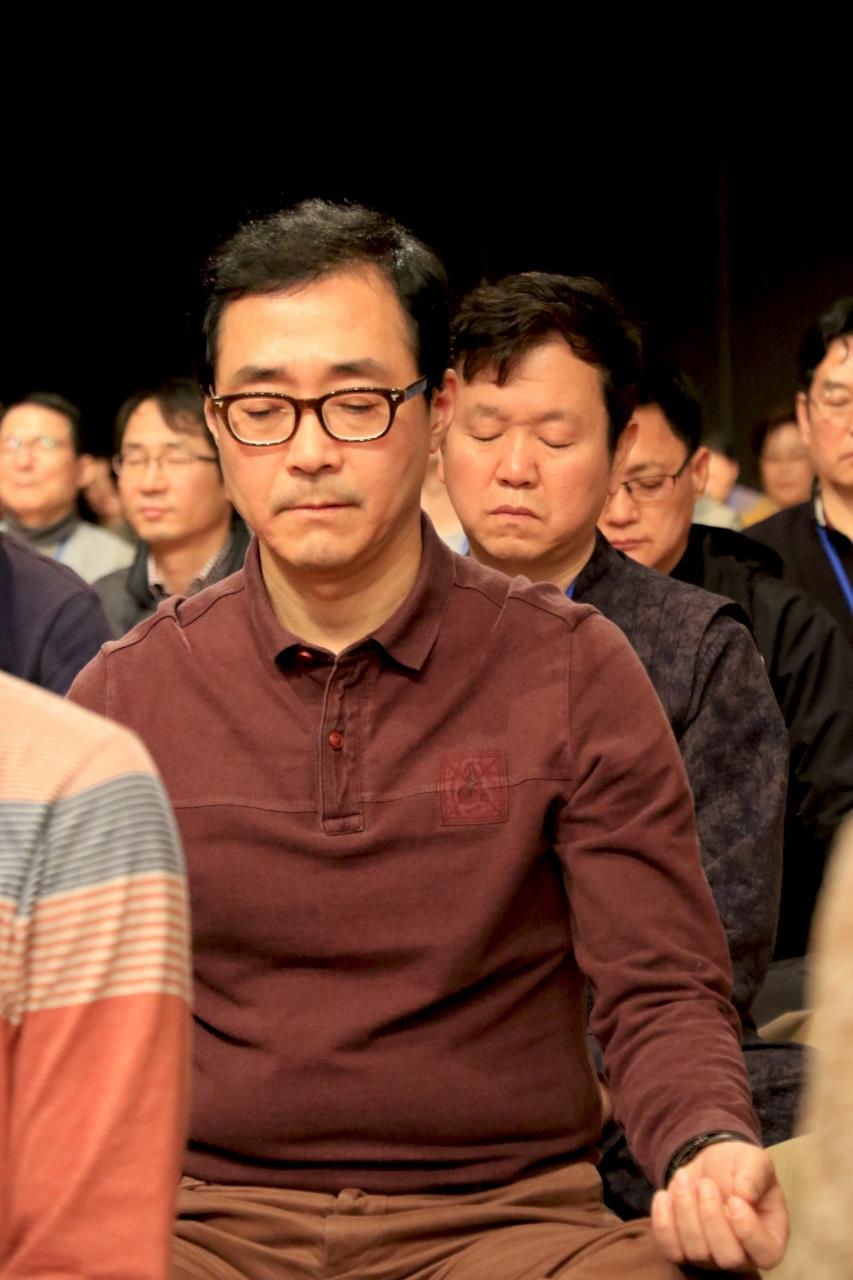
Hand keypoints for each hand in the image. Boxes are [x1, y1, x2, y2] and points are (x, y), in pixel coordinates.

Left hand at [651, 1140, 787, 1271]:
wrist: (710, 1164)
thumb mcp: (754, 1160)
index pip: (766, 1253)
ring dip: (686, 1211)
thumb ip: (754, 1174)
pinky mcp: (682, 1249)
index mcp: (769, 1238)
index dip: (748, 1230)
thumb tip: (744, 1195)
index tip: (734, 1200)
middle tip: (706, 1184)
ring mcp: (710, 1257)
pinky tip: (665, 1196)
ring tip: (685, 1179)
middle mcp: (742, 1256)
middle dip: (711, 1217)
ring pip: (695, 1251)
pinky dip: (663, 1222)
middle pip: (727, 1257)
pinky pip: (669, 1248)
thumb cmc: (739, 1167)